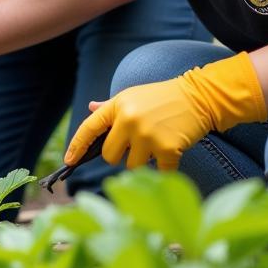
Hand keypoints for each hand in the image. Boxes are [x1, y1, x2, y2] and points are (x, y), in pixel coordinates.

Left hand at [66, 52, 267, 170]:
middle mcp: (128, 120)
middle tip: (136, 144)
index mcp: (117, 106)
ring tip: (156, 142)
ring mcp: (147, 135)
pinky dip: (165, 167)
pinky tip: (171, 150)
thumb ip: (110, 106)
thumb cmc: (161, 98)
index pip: (89, 128)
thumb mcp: (132, 96)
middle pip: (109, 156)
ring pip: (132, 166)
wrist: (198, 97)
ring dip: (143, 160)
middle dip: (120, 155)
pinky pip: (158, 171)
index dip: (76, 146)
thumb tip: (90, 108)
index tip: (69, 160)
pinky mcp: (167, 148)